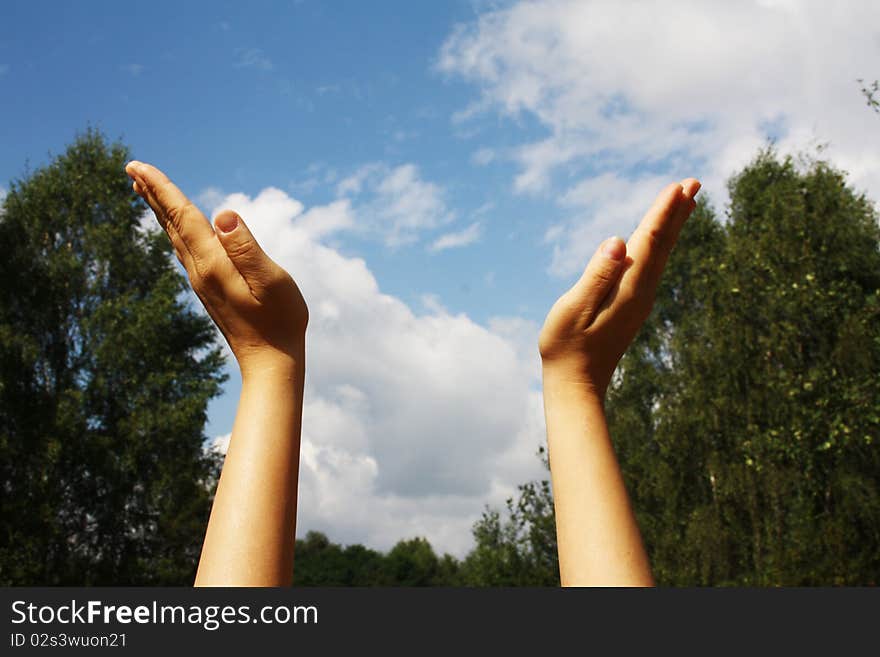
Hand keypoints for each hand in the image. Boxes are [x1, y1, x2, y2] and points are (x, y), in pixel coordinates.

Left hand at [125, 161, 307, 375]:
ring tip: (147, 191)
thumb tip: (222, 214)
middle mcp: (200, 271)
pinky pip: (185, 250)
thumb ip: (246, 246)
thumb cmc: (280, 320)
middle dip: (153, 194)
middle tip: (132, 168)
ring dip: (161, 211)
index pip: (183, 216)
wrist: (270, 361)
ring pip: (175, 238)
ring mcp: (202, 282)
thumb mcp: (270, 279)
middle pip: (172, 224)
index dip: (162, 189)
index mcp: (212, 263)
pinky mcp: (209, 290)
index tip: (138, 166)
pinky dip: (175, 231)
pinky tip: (176, 229)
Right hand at [538, 179, 699, 397]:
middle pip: (663, 244)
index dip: (663, 211)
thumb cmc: (566, 347)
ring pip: (661, 255)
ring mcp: (639, 300)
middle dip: (677, 212)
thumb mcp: (574, 309)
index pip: (650, 241)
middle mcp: (641, 292)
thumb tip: (618, 242)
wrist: (576, 385)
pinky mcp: (632, 306)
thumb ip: (596, 275)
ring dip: (672, 226)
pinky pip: (652, 266)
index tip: (679, 185)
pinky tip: (659, 241)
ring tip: (685, 202)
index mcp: (629, 289)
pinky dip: (660, 246)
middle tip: (694, 182)